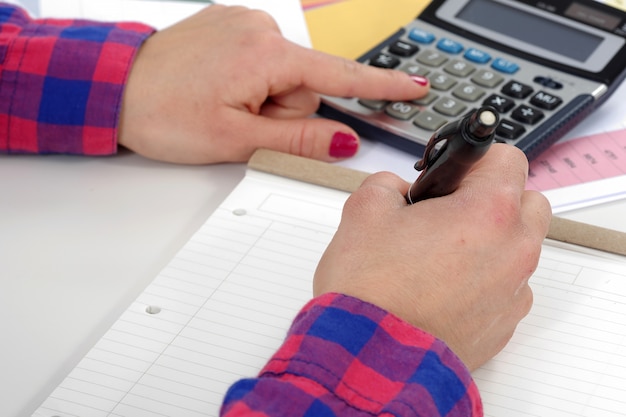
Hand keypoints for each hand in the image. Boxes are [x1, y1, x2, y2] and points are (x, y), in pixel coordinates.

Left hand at [118, 5, 428, 163]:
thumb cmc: (162, 112)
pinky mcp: (230, 26)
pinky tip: (221, 89)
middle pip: (305, 85)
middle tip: (244, 123)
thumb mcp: (236, 138)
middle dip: (284, 111)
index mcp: (266, 55)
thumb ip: (297, 138)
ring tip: (225, 106)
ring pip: (283, 75)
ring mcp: (243, 24)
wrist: (115, 88)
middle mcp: (260, 30)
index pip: (340, 76)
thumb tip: (342, 139)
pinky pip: (262, 59)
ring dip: (266, 98)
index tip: (417, 88)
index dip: (381, 87)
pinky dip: (252, 81)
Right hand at [313, 144, 550, 370]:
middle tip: (449, 211)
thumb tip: (398, 191)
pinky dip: (485, 279)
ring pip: (518, 247)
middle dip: (493, 198)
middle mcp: (514, 250)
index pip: (507, 158)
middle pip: (527, 202)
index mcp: (488, 212)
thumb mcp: (364, 210)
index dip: (474, 159)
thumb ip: (386, 183)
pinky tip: (444, 287)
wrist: (371, 360)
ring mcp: (513, 291)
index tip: (453, 173)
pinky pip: (508, 287)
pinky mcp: (504, 324)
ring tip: (440, 254)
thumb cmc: (372, 291)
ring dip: (490, 240)